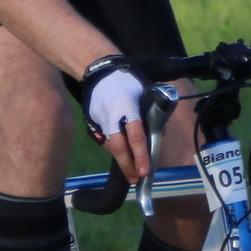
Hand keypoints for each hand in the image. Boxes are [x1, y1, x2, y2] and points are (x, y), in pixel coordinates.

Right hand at [81, 54, 154, 179]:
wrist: (99, 71)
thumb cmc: (128, 81)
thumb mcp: (145, 92)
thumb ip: (152, 113)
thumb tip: (158, 134)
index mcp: (127, 107)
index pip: (136, 136)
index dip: (141, 155)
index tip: (145, 170)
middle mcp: (112, 117)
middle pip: (119, 147)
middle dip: (128, 166)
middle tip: (136, 179)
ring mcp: (100, 120)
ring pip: (110, 146)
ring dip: (121, 161)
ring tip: (131, 173)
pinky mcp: (92, 123)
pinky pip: (105, 139)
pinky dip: (114, 149)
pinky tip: (122, 156)